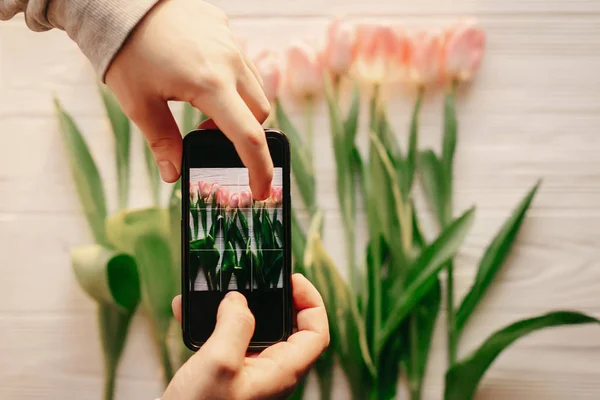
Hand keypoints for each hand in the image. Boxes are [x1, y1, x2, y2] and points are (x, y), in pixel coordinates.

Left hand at [105, 0, 272, 198]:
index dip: (259, 169)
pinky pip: (244, 64)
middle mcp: (230, 62)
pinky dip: (235, 83)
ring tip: (204, 108)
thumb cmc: (127, 51)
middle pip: (259, 113)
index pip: (248, 136)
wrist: (122, 1)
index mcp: (210, 84)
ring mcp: (231, 43)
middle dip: (243, 133)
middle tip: (207, 133)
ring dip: (240, 107)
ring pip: (255, 87)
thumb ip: (162, 141)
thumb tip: (173, 174)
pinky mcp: (225, 30)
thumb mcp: (139, 103)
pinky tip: (206, 80)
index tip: (259, 190)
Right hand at [165, 274, 329, 399]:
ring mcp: (246, 374)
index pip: (316, 333)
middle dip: (270, 299)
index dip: (312, 302)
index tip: (293, 279)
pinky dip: (209, 323)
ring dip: (232, 308)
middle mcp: (268, 372)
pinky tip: (186, 312)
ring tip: (213, 290)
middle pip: (286, 327)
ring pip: (250, 331)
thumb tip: (239, 300)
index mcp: (281, 371)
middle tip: (257, 279)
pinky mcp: (224, 375)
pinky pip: (223, 341)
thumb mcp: (220, 362)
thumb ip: (235, 325)